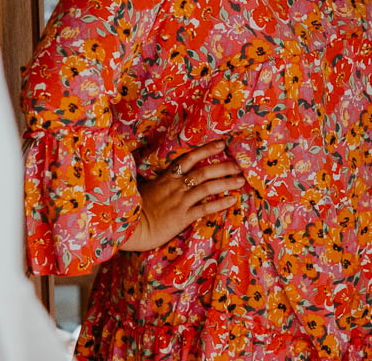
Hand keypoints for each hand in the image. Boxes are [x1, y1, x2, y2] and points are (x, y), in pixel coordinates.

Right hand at [120, 140, 245, 251]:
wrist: (130, 226)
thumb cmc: (135, 209)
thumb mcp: (146, 189)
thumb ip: (160, 182)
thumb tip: (167, 178)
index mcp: (166, 177)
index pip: (189, 158)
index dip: (206, 150)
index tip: (221, 144)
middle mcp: (176, 185)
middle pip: (204, 171)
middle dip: (223, 166)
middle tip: (238, 164)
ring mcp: (180, 200)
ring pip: (208, 187)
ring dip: (226, 182)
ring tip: (240, 180)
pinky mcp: (183, 216)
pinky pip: (206, 208)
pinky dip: (220, 203)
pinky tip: (232, 200)